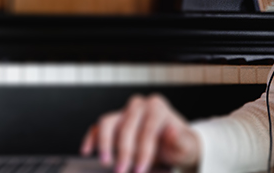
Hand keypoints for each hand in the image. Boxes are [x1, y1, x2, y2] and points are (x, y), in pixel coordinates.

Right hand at [80, 94, 200, 172]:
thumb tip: (171, 130)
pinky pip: (98, 128)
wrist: (173, 145)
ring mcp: (123, 113)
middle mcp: (139, 106)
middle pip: (127, 126)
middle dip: (124, 151)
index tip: (140, 169)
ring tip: (106, 161)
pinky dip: (91, 138)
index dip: (143, 151)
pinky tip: (87, 150)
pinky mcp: (113, 124)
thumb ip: (180, 139)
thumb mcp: (186, 145)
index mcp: (157, 107)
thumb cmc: (178, 145)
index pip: (147, 128)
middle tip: (123, 171)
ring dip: (105, 143)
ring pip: (108, 122)